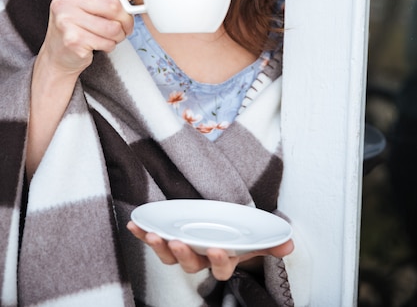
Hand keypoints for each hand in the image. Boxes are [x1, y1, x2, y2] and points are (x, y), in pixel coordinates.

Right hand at [39, 0, 139, 76]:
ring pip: (113, 27)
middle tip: (125, 24)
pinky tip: (100, 43)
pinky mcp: (72, 41)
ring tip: (112, 34)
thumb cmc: (79, 21)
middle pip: (114, 5)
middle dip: (127, 19)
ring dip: (120, 34)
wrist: (58, 52)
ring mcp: (66, 20)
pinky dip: (110, 45)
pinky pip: (106, 42)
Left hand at [126, 221, 293, 280]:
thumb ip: (269, 243)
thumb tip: (290, 244)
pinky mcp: (168, 241)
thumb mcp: (254, 240)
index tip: (216, 247)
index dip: (217, 260)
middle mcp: (200, 259)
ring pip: (170, 256)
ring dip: (159, 246)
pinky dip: (142, 233)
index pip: (220, 267)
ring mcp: (183, 251)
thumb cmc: (237, 237)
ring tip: (151, 234)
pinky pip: (154, 240)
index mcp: (222, 261)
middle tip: (177, 241)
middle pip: (190, 264)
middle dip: (183, 254)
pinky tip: (133, 224)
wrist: (220, 233)